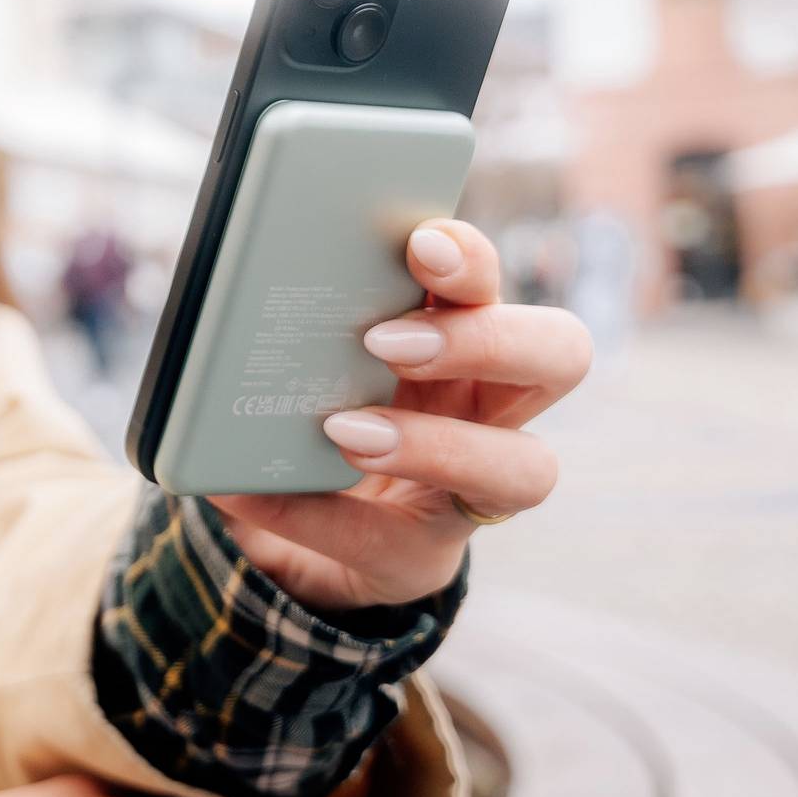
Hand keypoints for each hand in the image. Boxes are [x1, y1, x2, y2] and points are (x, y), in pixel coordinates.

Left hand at [206, 218, 586, 615]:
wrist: (290, 517)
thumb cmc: (310, 402)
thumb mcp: (307, 352)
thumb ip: (302, 317)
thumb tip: (237, 277)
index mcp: (457, 328)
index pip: (490, 278)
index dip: (468, 257)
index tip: (419, 241)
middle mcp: (491, 402)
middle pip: (560, 353)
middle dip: (485, 339)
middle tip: (385, 340)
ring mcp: (473, 486)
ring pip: (527, 468)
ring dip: (436, 445)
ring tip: (341, 431)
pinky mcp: (422, 555)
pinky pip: (390, 541)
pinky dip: (312, 514)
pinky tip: (242, 490)